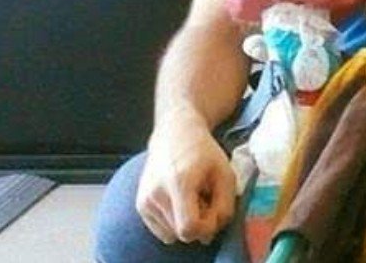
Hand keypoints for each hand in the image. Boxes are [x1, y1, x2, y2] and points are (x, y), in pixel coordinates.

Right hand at [136, 114, 235, 245]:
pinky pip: (162, 230)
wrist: (174, 132)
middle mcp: (156, 193)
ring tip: (192, 199)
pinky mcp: (140, 204)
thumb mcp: (225, 174)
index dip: (206, 227)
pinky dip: (174, 222)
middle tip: (205, 201)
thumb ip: (225, 206)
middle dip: (199, 224)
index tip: (214, 209)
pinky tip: (180, 201)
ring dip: (186, 223)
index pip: (189, 228)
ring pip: (171, 234)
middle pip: (181, 233)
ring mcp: (145, 200)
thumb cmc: (204, 152)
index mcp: (179, 183)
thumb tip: (210, 234)